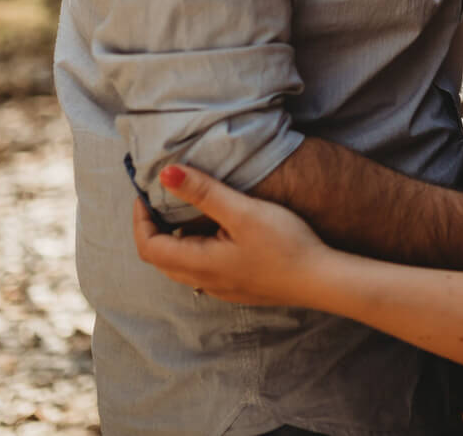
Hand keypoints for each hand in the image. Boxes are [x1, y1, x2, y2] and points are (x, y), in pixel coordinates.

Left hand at [131, 163, 329, 307]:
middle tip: (161, 199)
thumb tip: (165, 173)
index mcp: (200, 264)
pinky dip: (195, 249)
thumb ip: (204, 192)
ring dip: (175, 240)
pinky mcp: (239, 288)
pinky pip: (202, 271)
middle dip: (154, 229)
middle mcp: (206, 282)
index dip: (140, 220)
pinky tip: (216, 233)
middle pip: (161, 260)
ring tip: (186, 211)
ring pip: (182, 267)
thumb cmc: (286, 244)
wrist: (322, 280)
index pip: (149, 248)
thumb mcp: (243, 212)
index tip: (146, 194)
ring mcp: (223, 289)